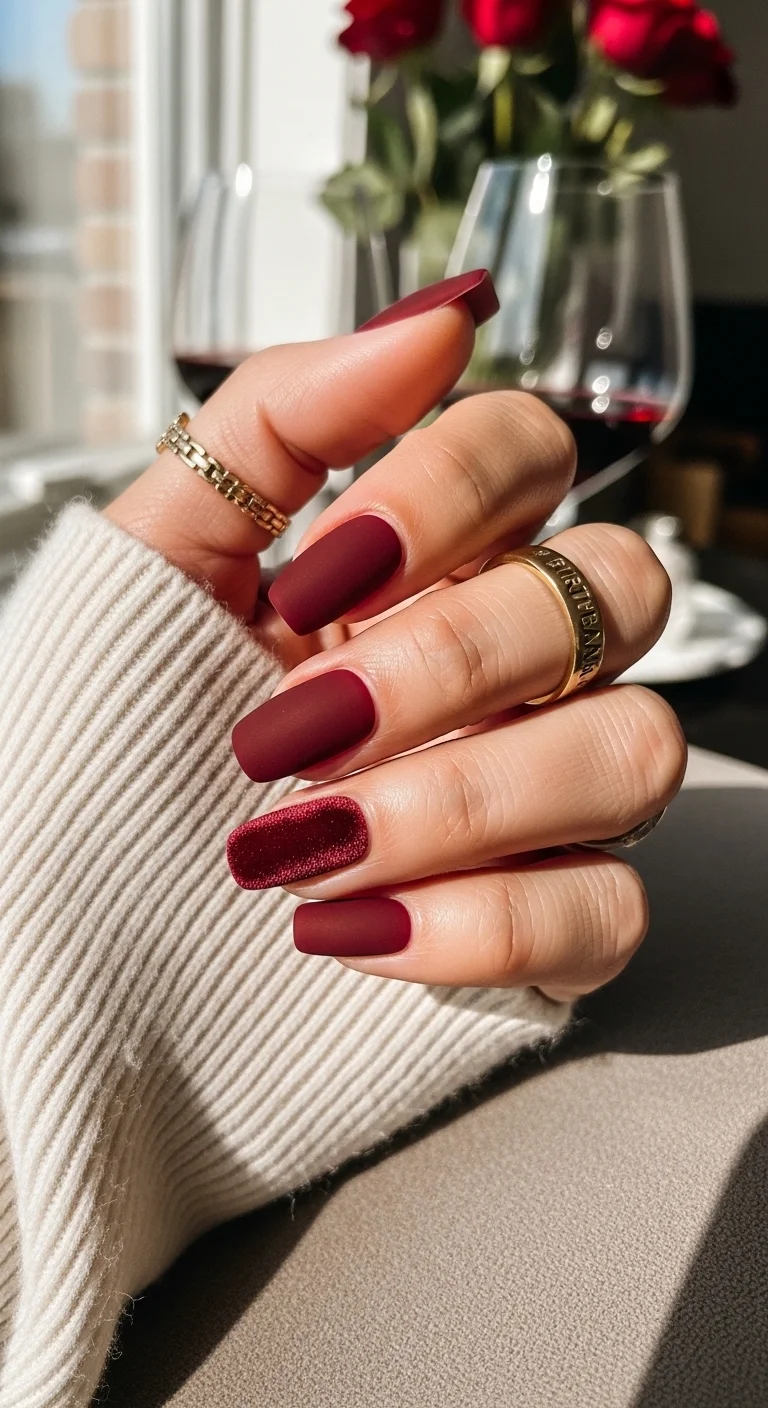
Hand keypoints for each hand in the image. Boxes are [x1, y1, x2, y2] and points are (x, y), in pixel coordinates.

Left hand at [108, 277, 684, 1000]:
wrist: (63, 942)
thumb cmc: (101, 751)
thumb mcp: (150, 569)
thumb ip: (278, 423)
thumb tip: (438, 318)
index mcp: (416, 569)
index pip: (532, 452)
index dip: (449, 492)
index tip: (319, 579)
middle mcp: (503, 669)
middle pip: (616, 590)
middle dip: (452, 659)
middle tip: (298, 730)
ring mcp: (538, 799)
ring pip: (637, 749)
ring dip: (464, 796)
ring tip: (308, 847)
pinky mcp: (546, 928)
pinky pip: (608, 910)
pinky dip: (479, 926)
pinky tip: (347, 928)